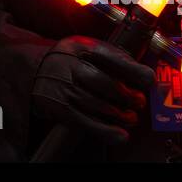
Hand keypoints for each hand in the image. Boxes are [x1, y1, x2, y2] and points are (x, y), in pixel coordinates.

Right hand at [32, 36, 154, 145]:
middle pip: (104, 82)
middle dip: (127, 95)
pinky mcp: (59, 108)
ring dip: (120, 114)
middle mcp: (69, 65)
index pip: (109, 56)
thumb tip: (140, 72)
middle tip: (139, 101)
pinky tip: (120, 135)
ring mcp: (63, 88)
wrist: (31, 69)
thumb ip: (109, 55)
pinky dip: (106, 130)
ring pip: (97, 104)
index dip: (132, 69)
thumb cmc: (66, 59)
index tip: (149, 79)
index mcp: (78, 46)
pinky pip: (86, 122)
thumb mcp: (82, 47)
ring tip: (131, 117)